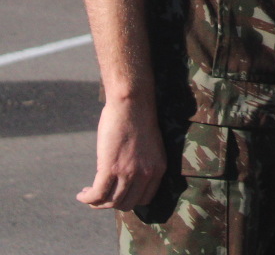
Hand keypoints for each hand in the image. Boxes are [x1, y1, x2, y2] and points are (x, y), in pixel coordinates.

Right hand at [77, 96, 165, 211]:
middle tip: (99, 196)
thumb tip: (125, 180)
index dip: (128, 200)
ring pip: (111, 202)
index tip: (116, 195)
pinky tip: (82, 194)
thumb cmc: (138, 120)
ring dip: (96, 203)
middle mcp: (146, 174)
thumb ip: (142, 164)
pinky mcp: (111, 168)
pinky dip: (87, 198)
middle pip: (126, 203)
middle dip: (111, 203)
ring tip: (88, 195)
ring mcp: (129, 172)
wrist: (132, 103)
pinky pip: (97, 194)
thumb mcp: (149, 147)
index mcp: (158, 168)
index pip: (145, 198)